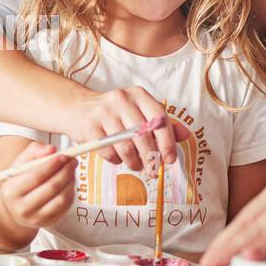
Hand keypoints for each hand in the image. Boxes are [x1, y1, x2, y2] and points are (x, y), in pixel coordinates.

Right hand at [0, 142, 76, 230]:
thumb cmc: (18, 182)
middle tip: (72, 160)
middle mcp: (22, 208)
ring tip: (71, 170)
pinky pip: (66, 207)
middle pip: (50, 188)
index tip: (63, 155)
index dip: (52, 165)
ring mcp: (36, 218)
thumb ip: (34, 151)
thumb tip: (52, 149)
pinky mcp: (49, 223)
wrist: (14, 209)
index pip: (35, 176)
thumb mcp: (20, 164)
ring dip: (70, 182)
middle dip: (65, 172)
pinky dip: (71, 192)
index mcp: (11, 191)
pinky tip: (69, 182)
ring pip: (61, 199)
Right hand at [70, 87, 188, 171]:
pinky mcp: (89, 127)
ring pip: (126, 147)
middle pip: (143, 136)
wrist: (78, 108)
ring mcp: (103, 112)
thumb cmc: (116, 114)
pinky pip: (108, 152)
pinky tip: (117, 157)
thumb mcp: (140, 113)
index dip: (167, 142)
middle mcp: (121, 99)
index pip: (159, 119)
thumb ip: (162, 124)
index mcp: (139, 95)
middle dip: (151, 157)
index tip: (169, 160)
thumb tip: (186, 135)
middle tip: (153, 169)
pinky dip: (116, 160)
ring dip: (134, 162)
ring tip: (136, 165)